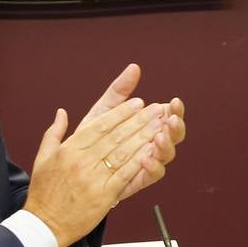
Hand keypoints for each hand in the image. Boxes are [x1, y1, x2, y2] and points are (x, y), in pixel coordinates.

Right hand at [24, 93, 165, 246]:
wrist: (45, 224)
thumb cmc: (44, 192)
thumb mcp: (43, 158)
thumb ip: (54, 132)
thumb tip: (61, 112)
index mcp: (69, 149)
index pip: (100, 125)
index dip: (121, 113)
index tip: (137, 103)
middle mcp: (82, 161)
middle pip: (116, 136)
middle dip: (139, 120)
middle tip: (156, 109)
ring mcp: (94, 178)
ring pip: (124, 152)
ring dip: (145, 137)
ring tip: (160, 125)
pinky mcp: (104, 195)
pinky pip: (126, 174)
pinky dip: (141, 161)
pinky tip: (153, 151)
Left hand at [80, 65, 186, 203]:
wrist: (72, 170)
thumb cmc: (90, 138)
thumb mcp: (103, 111)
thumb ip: (119, 90)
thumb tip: (134, 67)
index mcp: (148, 125)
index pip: (170, 115)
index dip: (176, 109)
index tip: (174, 101)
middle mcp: (152, 143)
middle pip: (174, 135)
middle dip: (176, 126)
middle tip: (172, 119)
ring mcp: (147, 162)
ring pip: (167, 155)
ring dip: (167, 145)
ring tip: (160, 136)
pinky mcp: (138, 179)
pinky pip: (152, 175)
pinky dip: (153, 166)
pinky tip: (146, 157)